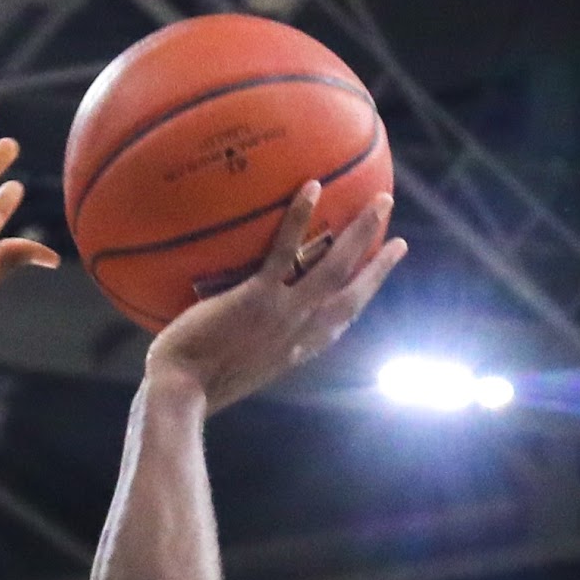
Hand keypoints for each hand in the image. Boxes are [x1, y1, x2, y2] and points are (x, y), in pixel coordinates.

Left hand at [143, 181, 405, 409]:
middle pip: (353, 293)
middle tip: (398, 238)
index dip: (362, 300)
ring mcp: (284, 313)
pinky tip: (312, 186)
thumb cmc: (191, 386)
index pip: (339, 323)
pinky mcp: (259, 297)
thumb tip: (228, 326)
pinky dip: (301, 218)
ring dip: (362, 232)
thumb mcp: (230, 371)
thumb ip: (241, 346)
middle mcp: (301, 333)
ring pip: (336, 267)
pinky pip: (286, 250)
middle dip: (380, 266)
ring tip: (382, 201)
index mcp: (296, 351)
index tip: (376, 282)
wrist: (180, 392)